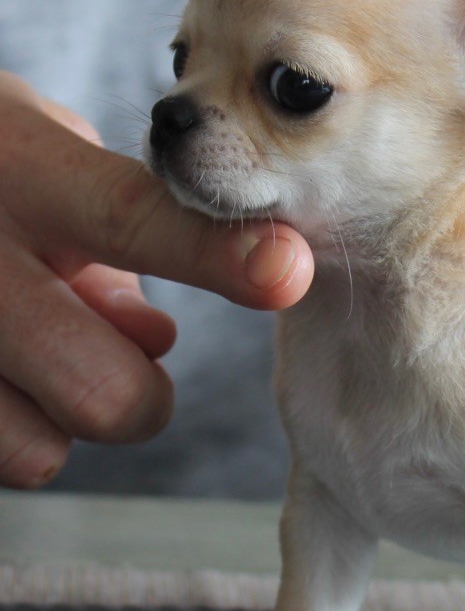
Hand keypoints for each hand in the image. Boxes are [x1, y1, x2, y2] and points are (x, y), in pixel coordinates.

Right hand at [0, 72, 313, 488]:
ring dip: (67, 421)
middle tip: (130, 362)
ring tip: (39, 365)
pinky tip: (4, 378)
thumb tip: (157, 338)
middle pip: (106, 392)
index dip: (217, 253)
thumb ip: (119, 232)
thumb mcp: (40, 159)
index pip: (134, 218)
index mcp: (19, 175)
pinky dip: (14, 433)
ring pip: (42, 452)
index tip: (289, 268)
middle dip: (143, 397)